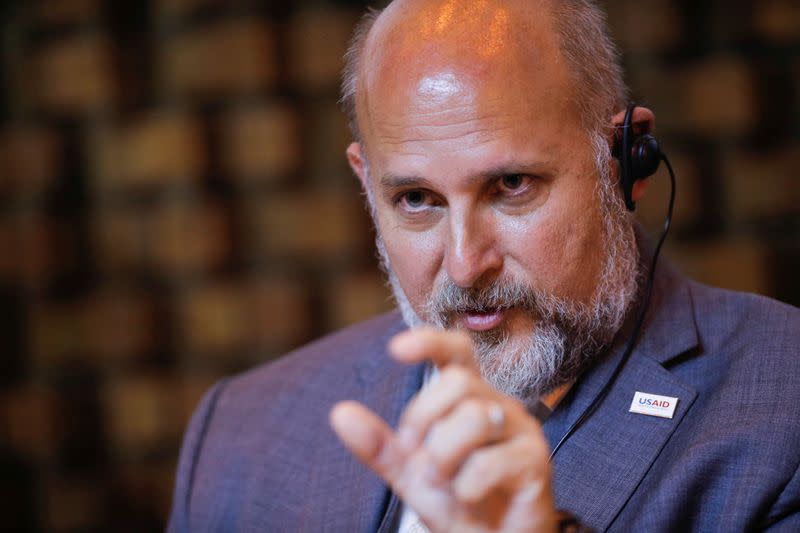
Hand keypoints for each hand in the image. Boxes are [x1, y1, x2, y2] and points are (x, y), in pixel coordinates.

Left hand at [330, 328, 556, 532]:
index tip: (397, 349)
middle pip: (458, 382)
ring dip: (444, 457)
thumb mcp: (409, 472)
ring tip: (443, 482)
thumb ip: (379, 444)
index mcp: (468, 397)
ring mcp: (521, 429)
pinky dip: (466, 487)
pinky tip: (469, 497)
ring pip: (475, 417)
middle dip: (424, 420)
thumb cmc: (455, 500)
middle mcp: (498, 403)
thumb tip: (340, 413)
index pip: (456, 351)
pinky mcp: (536, 461)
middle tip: (419, 459)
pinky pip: (490, 462)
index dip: (431, 341)